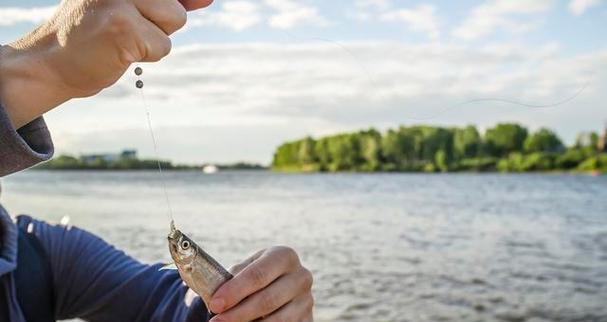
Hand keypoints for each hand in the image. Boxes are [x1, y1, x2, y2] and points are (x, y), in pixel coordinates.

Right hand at [0, 0, 212, 127]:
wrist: (50, 62)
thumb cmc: (93, 34)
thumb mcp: (128, 6)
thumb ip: (166, 0)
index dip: (185, 1)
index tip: (181, 11)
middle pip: (177, 5)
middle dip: (161, 22)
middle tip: (126, 28)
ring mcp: (120, 1)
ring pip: (175, 21)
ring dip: (154, 38)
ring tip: (121, 38)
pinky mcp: (123, 27)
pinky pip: (162, 46)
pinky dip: (146, 55)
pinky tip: (117, 52)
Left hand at [209, 247, 313, 321]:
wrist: (278, 288)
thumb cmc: (254, 279)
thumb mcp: (245, 270)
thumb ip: (230, 277)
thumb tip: (206, 287)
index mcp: (284, 256)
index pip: (258, 274)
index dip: (235, 291)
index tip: (215, 304)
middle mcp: (301, 276)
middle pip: (267, 299)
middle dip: (238, 313)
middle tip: (216, 321)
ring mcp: (307, 300)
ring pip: (277, 320)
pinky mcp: (308, 319)